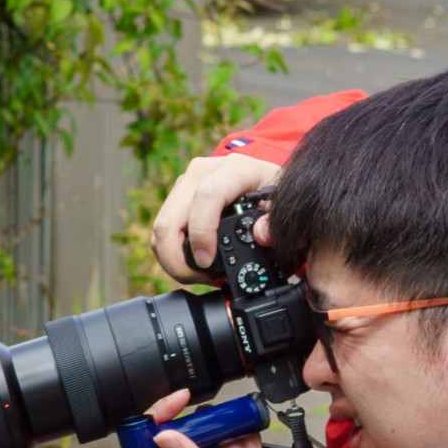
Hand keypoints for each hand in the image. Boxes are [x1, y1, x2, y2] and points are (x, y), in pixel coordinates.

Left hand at [134, 391, 281, 447]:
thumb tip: (162, 434)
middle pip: (181, 433)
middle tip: (227, 442)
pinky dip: (244, 441)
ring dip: (230, 438)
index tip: (180, 401)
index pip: (145, 446)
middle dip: (206, 431)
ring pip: (210, 433)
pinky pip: (232, 438)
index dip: (157, 419)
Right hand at [150, 153, 282, 282]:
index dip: (201, 233)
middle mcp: (204, 172)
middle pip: (170, 219)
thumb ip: (278, 224)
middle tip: (200, 278)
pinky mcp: (177, 197)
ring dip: (173, 260)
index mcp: (235, 169)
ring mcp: (187, 183)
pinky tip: (194, 264)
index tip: (206, 262)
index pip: (206, 196)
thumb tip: (261, 234)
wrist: (267, 185)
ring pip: (161, 228)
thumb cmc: (277, 197)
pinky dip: (172, 254)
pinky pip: (162, 231)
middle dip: (177, 259)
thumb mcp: (287, 208)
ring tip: (200, 274)